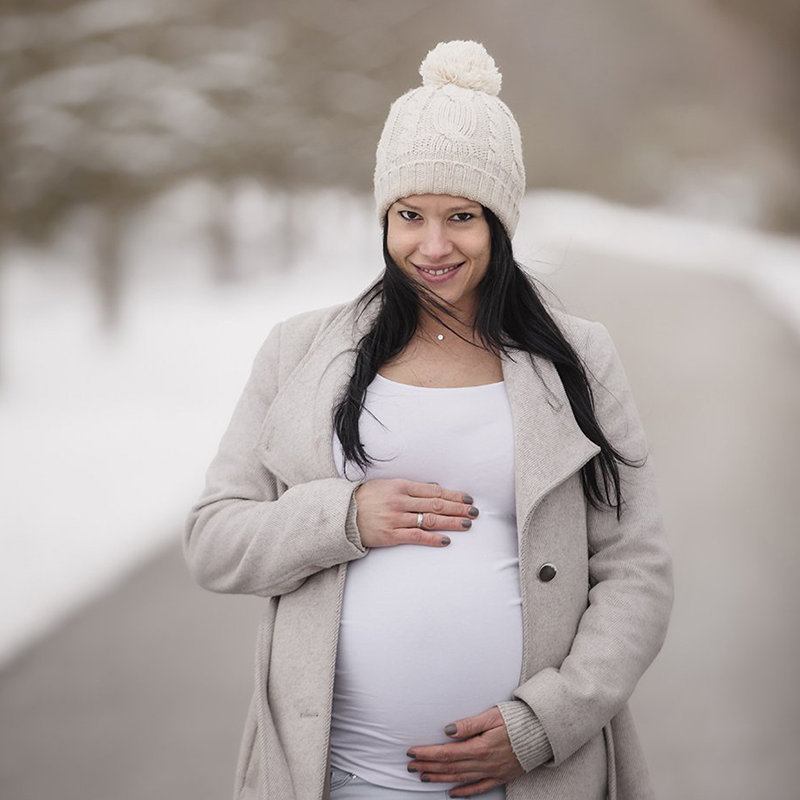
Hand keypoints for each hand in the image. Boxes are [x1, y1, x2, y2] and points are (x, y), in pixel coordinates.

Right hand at [353, 479, 477, 548]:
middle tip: (474, 512)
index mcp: (401, 486)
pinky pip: (417, 537)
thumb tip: (434, 489)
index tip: (467, 499)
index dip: (453, 495)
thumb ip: (410, 488)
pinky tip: (446, 540)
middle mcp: (400, 501)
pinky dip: (433, 538)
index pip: (434, 491)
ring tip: (467, 524)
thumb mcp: (388, 485)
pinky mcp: (391, 535)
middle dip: (458, 508)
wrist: (343, 514)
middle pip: (436, 505)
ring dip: (451, 522)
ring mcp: (396, 519)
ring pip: (430, 520)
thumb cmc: (366, 498)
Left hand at [406, 706, 523, 795]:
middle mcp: (484, 763)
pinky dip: (464, 792)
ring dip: (440, 778)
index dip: (427, 753)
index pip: (446, 753)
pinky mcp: (500, 776)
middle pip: (450, 767)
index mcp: (480, 747)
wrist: (543, 732)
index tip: (412, 752)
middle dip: (428, 766)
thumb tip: (447, 730)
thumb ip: (469, 724)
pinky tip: (452, 793)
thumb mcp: (492, 716)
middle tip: (410, 766)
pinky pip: (479, 788)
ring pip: (460, 778)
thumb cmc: (517, 720)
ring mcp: (492, 772)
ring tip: (423, 777)